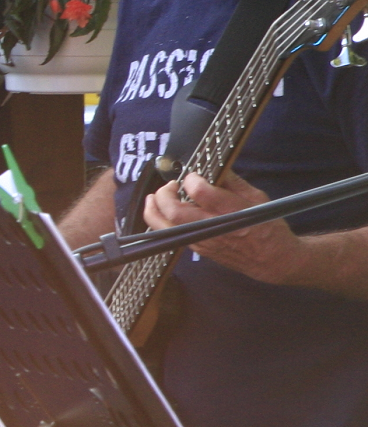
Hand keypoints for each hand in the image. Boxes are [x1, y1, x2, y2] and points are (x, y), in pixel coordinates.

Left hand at [142, 171, 305, 283]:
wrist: (274, 260)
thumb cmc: (268, 226)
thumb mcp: (257, 197)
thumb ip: (232, 181)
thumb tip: (214, 166)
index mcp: (232, 212)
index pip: (201, 193)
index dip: (191, 180)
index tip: (193, 175)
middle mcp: (213, 228)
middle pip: (175, 211)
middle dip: (165, 194)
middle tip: (170, 185)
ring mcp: (203, 241)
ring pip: (165, 228)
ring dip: (153, 210)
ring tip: (153, 197)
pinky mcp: (198, 249)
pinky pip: (170, 236)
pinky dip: (160, 222)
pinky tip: (161, 212)